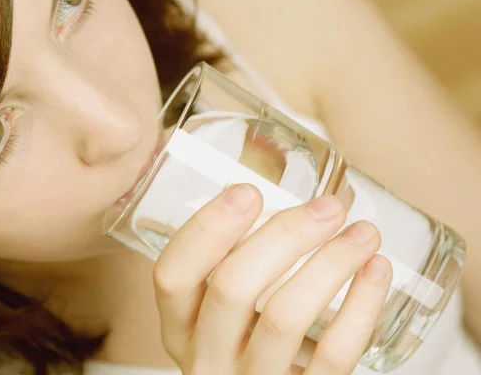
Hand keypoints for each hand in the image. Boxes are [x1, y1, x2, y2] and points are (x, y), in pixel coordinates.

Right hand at [153, 184, 391, 373]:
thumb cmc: (248, 343)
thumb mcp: (221, 312)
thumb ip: (236, 262)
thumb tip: (272, 191)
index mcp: (181, 326)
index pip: (172, 274)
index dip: (207, 229)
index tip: (248, 192)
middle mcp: (207, 356)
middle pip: (232, 288)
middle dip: (284, 236)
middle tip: (327, 208)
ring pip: (284, 318)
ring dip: (330, 264)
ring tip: (363, 234)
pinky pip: (333, 356)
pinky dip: (361, 307)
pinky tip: (375, 271)